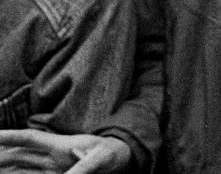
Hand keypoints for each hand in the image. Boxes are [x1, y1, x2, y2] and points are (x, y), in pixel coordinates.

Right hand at [0, 131, 128, 172]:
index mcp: (59, 145)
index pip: (29, 139)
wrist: (121, 160)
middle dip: (2, 156)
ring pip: (22, 167)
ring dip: (8, 169)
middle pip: (19, 155)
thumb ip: (83, 167)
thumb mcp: (101, 158)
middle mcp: (51, 156)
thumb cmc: (113, 153)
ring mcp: (52, 167)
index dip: (10, 136)